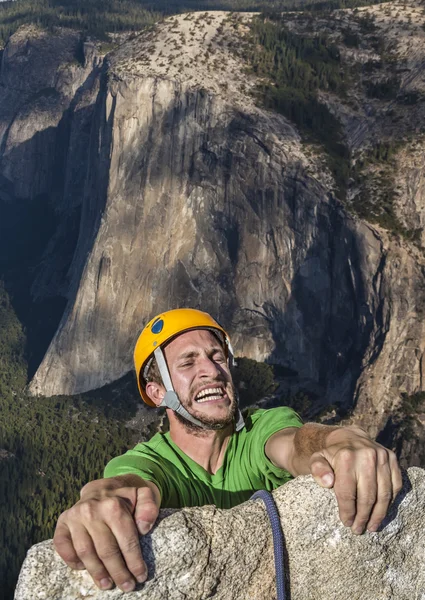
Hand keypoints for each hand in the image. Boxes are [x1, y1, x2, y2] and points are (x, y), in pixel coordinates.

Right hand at [53, 475, 159, 591]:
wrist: (104, 485)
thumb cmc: (127, 495)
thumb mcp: (144, 494)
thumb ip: (149, 507)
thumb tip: (144, 528)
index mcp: (113, 505)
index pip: (125, 540)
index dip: (134, 561)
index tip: (140, 576)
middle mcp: (91, 510)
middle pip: (106, 550)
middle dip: (118, 572)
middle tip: (127, 586)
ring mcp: (74, 516)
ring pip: (85, 552)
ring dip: (96, 572)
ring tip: (107, 584)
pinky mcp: (63, 521)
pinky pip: (62, 545)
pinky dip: (71, 560)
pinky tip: (82, 568)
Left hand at [310, 426, 401, 534]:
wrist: (348, 437)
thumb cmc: (331, 454)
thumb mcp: (317, 459)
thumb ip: (318, 470)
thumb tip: (327, 482)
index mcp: (346, 457)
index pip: (347, 493)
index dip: (347, 511)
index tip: (347, 523)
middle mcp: (366, 455)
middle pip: (367, 496)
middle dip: (363, 517)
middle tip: (359, 529)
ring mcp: (381, 456)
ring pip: (384, 494)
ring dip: (378, 514)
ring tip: (371, 526)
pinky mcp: (392, 458)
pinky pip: (395, 485)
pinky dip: (390, 501)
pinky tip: (382, 511)